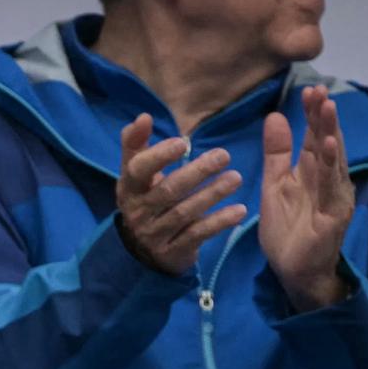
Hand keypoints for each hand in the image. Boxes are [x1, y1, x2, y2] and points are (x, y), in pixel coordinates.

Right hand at [114, 113, 244, 277]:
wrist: (142, 251)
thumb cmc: (145, 199)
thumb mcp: (135, 174)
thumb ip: (136, 144)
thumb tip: (143, 116)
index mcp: (129, 188)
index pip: (138, 170)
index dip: (159, 156)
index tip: (184, 143)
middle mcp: (139, 212)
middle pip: (168, 190)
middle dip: (197, 172)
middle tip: (224, 155)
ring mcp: (155, 234)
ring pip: (185, 212)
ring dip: (212, 194)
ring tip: (236, 178)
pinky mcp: (173, 252)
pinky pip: (198, 235)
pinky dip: (219, 222)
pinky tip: (238, 210)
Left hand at [258, 85, 355, 310]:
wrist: (294, 272)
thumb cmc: (287, 231)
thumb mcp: (274, 186)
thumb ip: (276, 154)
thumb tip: (276, 116)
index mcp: (313, 172)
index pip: (315, 137)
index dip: (313, 114)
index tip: (308, 90)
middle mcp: (329, 180)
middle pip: (327, 142)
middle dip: (324, 117)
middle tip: (320, 91)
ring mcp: (334, 196)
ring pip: (333, 160)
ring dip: (331, 133)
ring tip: (328, 108)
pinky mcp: (334, 215)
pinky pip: (332, 187)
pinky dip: (332, 166)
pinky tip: (331, 146)